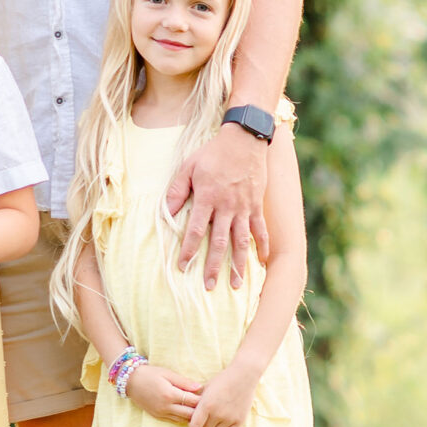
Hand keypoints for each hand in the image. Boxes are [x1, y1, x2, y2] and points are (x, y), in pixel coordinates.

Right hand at [123, 363, 203, 424]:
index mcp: (170, 394)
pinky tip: (187, 412)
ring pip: (183, 420)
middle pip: (189, 414)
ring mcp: (161, 413)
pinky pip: (174, 421)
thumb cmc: (150, 373)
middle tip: (207, 406)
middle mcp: (166, 407)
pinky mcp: (157, 416)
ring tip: (199, 410)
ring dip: (191, 416)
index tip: (210, 397)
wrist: (130, 381)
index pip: (192, 401)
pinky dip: (182, 417)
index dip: (202, 400)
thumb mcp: (167, 373)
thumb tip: (200, 387)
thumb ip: (184, 382)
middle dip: (199, 411)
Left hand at [164, 125, 269, 288]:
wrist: (245, 140)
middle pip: (219, 242)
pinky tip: (260, 262)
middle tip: (209, 287)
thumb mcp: (188, 166)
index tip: (183, 267)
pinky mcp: (257, 205)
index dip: (189, 250)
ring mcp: (244, 207)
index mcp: (207, 197)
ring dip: (237, 264)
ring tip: (235, 284)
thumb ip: (177, 190)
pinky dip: (262, 246)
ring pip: (241, 241)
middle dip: (213, 266)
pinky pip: (260, 229)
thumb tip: (165, 212)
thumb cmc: (213, 153)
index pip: (196, 230)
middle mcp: (227, 206)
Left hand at [188, 360, 259, 426]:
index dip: (193, 424)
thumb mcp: (206, 387)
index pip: (194, 426)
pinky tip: (225, 423)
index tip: (195, 420)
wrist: (244, 375)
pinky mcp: (240, 421)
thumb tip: (188, 408)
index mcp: (206, 405)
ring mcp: (229, 418)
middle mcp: (217, 414)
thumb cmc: (223, 379)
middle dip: (203, 426)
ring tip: (215, 420)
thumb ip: (198, 399)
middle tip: (206, 419)